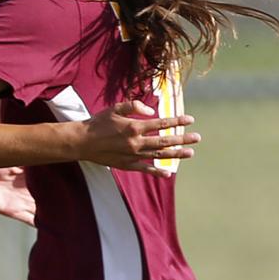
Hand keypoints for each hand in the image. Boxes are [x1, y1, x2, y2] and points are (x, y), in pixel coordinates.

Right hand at [81, 100, 198, 174]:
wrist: (81, 142)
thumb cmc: (97, 123)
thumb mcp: (115, 108)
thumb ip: (134, 106)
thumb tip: (151, 111)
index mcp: (134, 126)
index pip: (162, 124)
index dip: (177, 121)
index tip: (190, 120)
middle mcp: (136, 142)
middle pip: (165, 141)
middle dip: (183, 139)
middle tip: (197, 138)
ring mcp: (132, 155)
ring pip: (159, 155)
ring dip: (176, 154)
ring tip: (190, 153)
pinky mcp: (126, 164)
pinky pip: (144, 169)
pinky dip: (156, 172)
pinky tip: (167, 173)